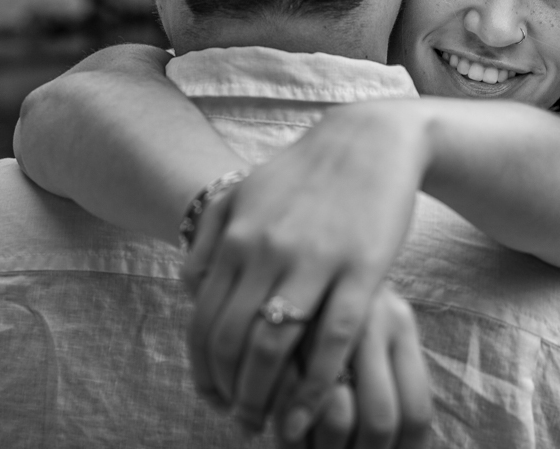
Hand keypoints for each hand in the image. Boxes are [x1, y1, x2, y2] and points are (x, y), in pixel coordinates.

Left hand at [182, 101, 430, 438]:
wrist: (371, 139)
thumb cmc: (307, 171)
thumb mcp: (246, 190)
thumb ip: (210, 236)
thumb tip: (188, 287)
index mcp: (235, 237)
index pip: (204, 322)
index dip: (204, 371)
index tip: (215, 398)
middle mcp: (266, 251)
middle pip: (232, 342)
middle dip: (232, 392)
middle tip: (242, 421)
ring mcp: (313, 260)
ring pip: (275, 346)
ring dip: (268, 395)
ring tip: (273, 424)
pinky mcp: (360, 268)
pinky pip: (333, 337)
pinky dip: (319, 380)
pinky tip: (316, 406)